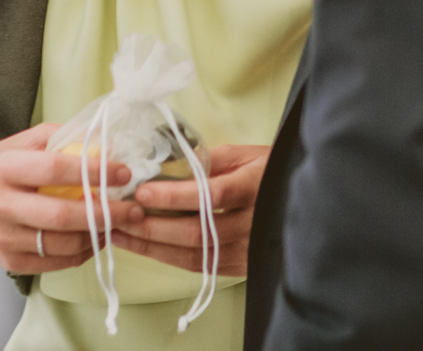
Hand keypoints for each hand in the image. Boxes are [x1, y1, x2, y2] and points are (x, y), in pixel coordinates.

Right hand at [0, 124, 144, 273]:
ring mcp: (3, 236)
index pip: (56, 169)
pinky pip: (54, 261)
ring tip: (119, 224)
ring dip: (98, 235)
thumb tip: (107, 145)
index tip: (123, 173)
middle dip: (106, 212)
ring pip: (61, 243)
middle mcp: (1, 204)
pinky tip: (95, 238)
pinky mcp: (8, 260)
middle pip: (62, 215)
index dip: (94, 172)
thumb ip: (62, 139)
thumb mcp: (21, 143)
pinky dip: (81, 252)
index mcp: (6, 168)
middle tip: (133, 209)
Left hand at [110, 144, 269, 276]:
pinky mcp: (240, 267)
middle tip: (121, 216)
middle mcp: (253, 223)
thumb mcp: (246, 155)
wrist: (302, 203)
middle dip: (153, 227)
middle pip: (198, 232)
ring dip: (152, 246)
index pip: (211, 195)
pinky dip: (167, 257)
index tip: (143, 192)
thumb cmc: (270, 172)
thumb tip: (169, 163)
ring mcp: (248, 249)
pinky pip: (199, 266)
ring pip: (194, 255)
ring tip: (120, 233)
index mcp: (254, 187)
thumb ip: (210, 159)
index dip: (175, 196)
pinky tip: (144, 246)